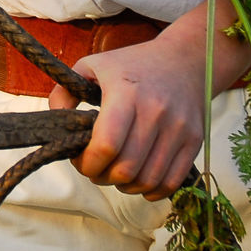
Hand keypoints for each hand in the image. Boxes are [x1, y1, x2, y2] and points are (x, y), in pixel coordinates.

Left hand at [49, 34, 205, 199]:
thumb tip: (56, 125)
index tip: (80, 160)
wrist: (186, 59)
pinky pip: (171, 182)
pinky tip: (139, 180)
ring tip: (116, 173)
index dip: (88, 163)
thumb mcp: (92, 66)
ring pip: (148, 180)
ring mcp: (178, 128)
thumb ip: (65, 92)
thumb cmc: (133, 64)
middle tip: (95, 168)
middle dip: (103, 176)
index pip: (106, 144)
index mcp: (126, 92)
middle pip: (126, 168)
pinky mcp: (194, 141)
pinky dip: (151, 190)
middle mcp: (155, 111)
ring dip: (125, 186)